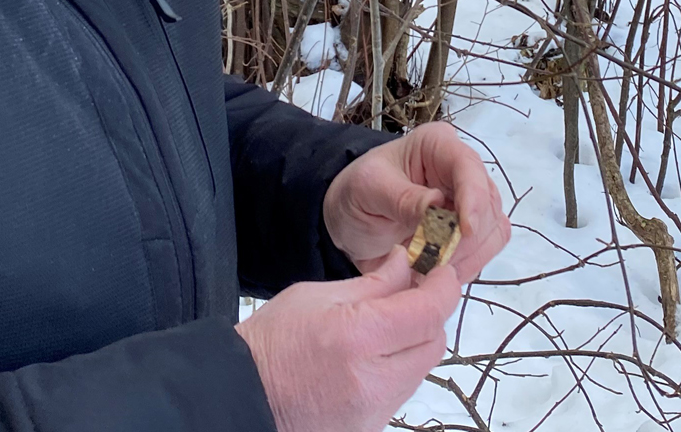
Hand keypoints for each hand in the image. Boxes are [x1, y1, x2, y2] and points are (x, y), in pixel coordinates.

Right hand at [238, 251, 460, 431]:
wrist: (237, 396)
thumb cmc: (270, 343)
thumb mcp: (316, 296)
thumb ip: (373, 283)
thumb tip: (407, 264)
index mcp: (359, 337)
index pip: (429, 311)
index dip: (443, 287)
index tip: (440, 272)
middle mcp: (373, 379)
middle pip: (434, 342)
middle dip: (429, 316)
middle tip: (410, 299)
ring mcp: (372, 410)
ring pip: (421, 369)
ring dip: (414, 345)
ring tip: (382, 331)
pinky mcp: (369, 427)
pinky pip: (401, 392)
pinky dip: (397, 371)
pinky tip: (370, 360)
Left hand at [324, 121, 514, 282]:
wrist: (349, 220)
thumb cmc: (356, 194)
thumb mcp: (369, 190)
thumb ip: (402, 197)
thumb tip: (438, 205)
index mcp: (438, 145)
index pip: (468, 167)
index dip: (473, 199)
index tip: (465, 231)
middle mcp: (462, 169)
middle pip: (488, 201)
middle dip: (467, 236)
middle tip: (437, 261)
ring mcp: (470, 199)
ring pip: (494, 227)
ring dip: (469, 254)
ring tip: (434, 269)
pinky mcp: (471, 227)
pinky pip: (486, 247)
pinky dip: (469, 264)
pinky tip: (442, 272)